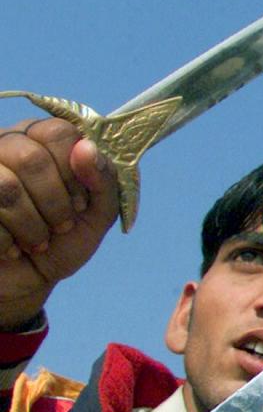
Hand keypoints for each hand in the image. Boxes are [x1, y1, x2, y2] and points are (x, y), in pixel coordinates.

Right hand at [0, 119, 118, 329]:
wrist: (26, 279)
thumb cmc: (62, 239)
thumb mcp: (96, 214)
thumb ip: (104, 180)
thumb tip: (86, 147)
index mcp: (40, 140)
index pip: (59, 132)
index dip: (76, 171)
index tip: (80, 202)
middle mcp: (4, 145)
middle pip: (31, 158)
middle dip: (54, 202)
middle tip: (61, 226)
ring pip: (5, 187)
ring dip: (31, 226)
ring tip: (37, 242)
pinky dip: (6, 242)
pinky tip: (10, 248)